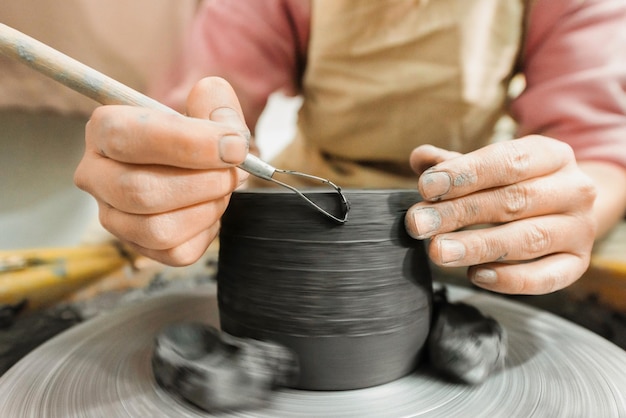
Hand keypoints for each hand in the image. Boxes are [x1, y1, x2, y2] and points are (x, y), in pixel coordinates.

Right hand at [74, 77, 249, 265]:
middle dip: (203, 183)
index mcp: (104, 130)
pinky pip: (175, 252)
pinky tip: (210, 208)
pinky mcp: (138, 246)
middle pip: (141, 191)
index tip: (234, 147)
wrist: (201, 164)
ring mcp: (112, 216)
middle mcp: (96, 176)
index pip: (128, 138)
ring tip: (222, 189)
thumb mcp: (208, 107)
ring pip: (157, 229)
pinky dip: (207, 230)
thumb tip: (227, 132)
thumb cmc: (199, 134)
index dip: (188, 144)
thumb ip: (217, 103)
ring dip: (207, 208)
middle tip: (234, 172)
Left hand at [405, 136, 597, 294]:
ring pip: (527, 239)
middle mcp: (574, 189)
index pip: (508, 161)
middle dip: (459, 213)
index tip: (426, 187)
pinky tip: (475, 275)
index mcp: (553, 155)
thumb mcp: (488, 166)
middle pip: (513, 201)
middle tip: (419, 224)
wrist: (566, 208)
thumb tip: (420, 158)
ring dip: (477, 246)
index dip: (465, 174)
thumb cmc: (515, 184)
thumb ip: (453, 163)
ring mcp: (580, 229)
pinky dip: (509, 280)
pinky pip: (546, 277)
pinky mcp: (578, 264)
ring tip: (438, 251)